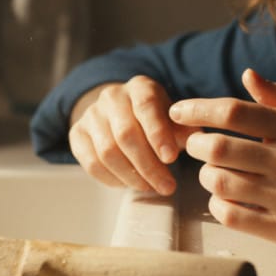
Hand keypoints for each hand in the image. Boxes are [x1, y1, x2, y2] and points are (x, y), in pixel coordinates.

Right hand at [68, 76, 199, 194]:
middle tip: (166, 186)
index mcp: (139, 87)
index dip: (158, 134)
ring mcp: (91, 114)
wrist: (118, 112)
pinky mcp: (77, 133)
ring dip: (131, 176)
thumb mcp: (172, 117)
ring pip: (107, 151)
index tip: (171, 159)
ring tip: (150, 187)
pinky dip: (111, 179)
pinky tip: (129, 185)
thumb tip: (199, 140)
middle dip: (148, 166)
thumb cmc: (153, 118)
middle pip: (126, 134)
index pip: (147, 107)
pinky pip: (91, 162)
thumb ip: (185, 129)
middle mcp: (112, 96)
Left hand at [169, 68, 275, 263]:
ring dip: (205, 175)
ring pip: (219, 182)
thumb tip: (247, 75)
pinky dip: (217, 204)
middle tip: (194, 145)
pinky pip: (230, 215)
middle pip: (217, 147)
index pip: (233, 112)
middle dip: (195, 144)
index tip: (177, 111)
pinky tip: (223, 198)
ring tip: (210, 171)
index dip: (197, 109)